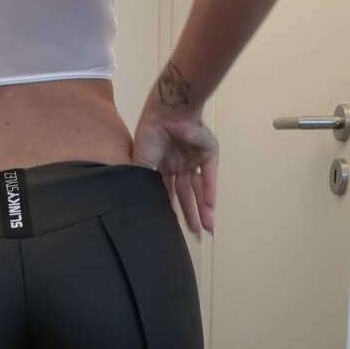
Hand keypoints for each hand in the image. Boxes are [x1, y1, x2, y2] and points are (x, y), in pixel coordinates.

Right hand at [131, 99, 218, 237]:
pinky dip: (210, 192)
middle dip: (190, 216)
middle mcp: (179, 165)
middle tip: (196, 236)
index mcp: (162, 166)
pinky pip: (210, 176)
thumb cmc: (149, 134)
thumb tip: (141, 204)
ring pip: (199, 190)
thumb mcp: (139, 162)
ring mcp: (194, 160)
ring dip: (202, 209)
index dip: (171, 211)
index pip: (169, 194)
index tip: (173, 229)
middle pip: (186, 196)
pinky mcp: (208, 154)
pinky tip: (210, 208)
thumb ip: (143, 182)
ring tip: (206, 229)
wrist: (166, 111)